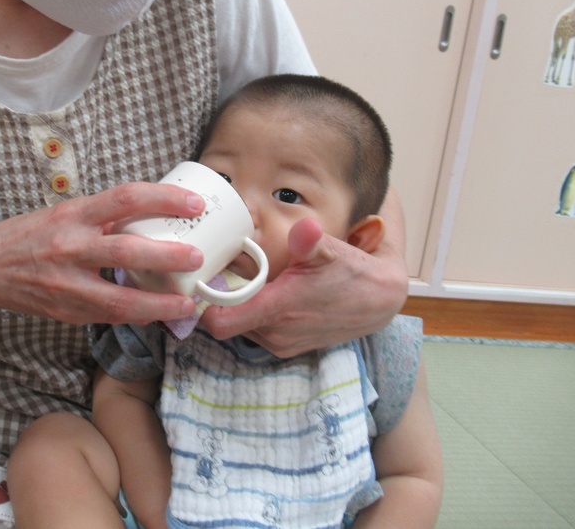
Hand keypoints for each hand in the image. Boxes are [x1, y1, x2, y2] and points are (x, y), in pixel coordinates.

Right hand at [0, 181, 200, 354]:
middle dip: (168, 257)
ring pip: (121, 298)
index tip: (193, 201)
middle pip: (127, 250)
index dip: (162, 197)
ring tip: (189, 304)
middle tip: (198, 258)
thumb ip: (104, 217)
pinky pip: (108, 317)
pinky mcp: (66, 312)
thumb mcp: (64, 213)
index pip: (125, 197)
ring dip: (159, 304)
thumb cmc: (29, 235)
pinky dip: (136, 317)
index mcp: (73, 214)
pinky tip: (160, 317)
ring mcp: (68, 285)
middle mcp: (71, 247)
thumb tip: (155, 214)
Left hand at [200, 216, 407, 356]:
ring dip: (235, 308)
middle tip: (213, 272)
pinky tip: (257, 293)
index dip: (201, 305)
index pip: (220, 323)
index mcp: (278, 310)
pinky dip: (250, 315)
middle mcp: (275, 334)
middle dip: (217, 301)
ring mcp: (280, 343)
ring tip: (237, 280)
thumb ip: (311, 242)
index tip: (197, 282)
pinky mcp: (286, 346)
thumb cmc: (351, 273)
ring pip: (239, 327)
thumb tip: (307, 229)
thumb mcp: (332, 251)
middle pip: (223, 323)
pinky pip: (254, 331)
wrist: (378, 301)